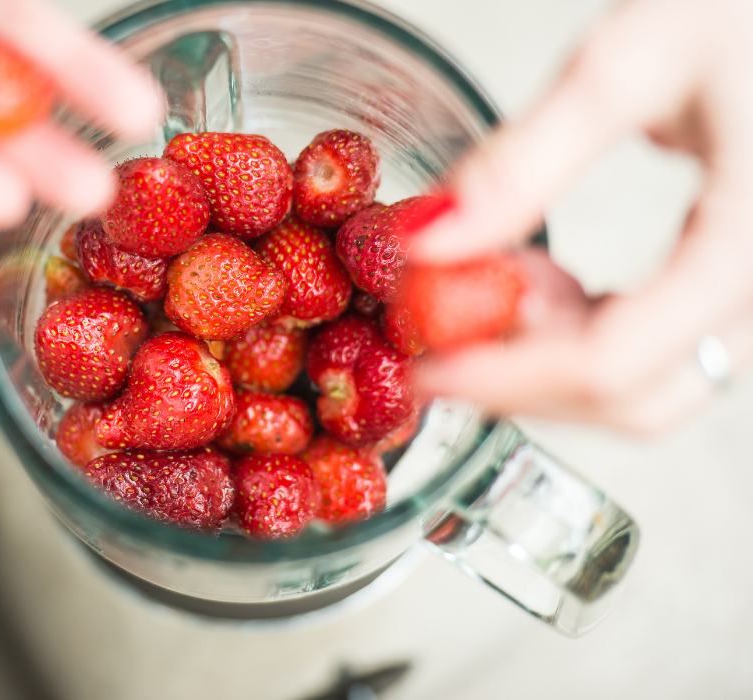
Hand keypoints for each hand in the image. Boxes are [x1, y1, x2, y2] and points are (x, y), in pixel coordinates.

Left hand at [408, 0, 752, 432]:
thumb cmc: (740, 5)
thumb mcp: (630, 61)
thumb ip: (527, 158)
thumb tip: (428, 240)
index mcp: (748, 241)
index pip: (615, 360)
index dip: (506, 378)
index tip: (426, 367)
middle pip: (638, 397)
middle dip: (524, 383)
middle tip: (438, 342)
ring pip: (652, 384)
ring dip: (552, 362)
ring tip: (484, 289)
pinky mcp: (736, 274)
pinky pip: (664, 344)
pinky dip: (587, 333)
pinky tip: (538, 282)